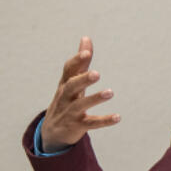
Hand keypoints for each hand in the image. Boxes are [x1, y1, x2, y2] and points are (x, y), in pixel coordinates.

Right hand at [40, 36, 120, 152]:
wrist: (52, 132)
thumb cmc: (66, 100)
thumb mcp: (71, 81)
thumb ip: (81, 61)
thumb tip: (86, 38)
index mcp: (65, 84)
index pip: (68, 71)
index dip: (77, 61)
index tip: (87, 52)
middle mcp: (65, 97)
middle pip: (71, 87)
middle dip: (83, 80)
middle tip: (97, 73)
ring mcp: (70, 112)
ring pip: (80, 105)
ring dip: (95, 98)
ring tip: (110, 92)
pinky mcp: (77, 126)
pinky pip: (91, 123)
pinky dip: (104, 120)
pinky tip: (118, 117)